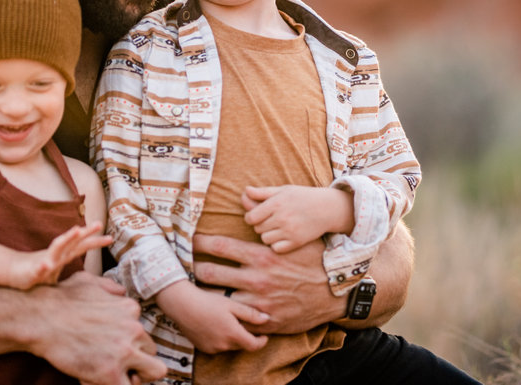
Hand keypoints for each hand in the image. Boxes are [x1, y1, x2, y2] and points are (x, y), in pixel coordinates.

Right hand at [10, 222, 111, 288]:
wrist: (13, 272)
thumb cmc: (37, 272)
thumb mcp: (58, 273)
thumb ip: (70, 270)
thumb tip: (85, 280)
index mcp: (63, 255)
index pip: (81, 246)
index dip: (95, 242)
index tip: (110, 238)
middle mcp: (56, 255)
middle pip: (72, 242)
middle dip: (85, 233)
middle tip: (98, 224)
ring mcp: (44, 261)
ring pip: (57, 248)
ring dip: (67, 239)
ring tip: (77, 231)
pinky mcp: (32, 272)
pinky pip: (38, 269)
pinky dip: (42, 267)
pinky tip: (46, 265)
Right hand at [34, 272, 165, 384]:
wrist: (41, 318)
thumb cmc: (59, 298)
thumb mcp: (89, 281)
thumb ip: (110, 288)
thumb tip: (120, 293)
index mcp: (130, 308)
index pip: (142, 329)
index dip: (128, 340)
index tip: (112, 344)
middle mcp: (134, 328)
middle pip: (151, 350)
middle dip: (137, 359)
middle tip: (116, 363)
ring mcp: (125, 351)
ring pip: (155, 371)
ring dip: (137, 375)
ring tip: (116, 374)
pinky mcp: (111, 373)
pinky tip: (101, 382)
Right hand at [155, 281, 267, 353]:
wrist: (182, 305)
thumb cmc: (208, 301)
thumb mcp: (231, 304)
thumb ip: (250, 314)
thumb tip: (267, 319)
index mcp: (233, 334)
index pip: (254, 346)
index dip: (262, 342)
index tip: (264, 335)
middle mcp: (223, 345)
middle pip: (242, 345)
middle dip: (246, 337)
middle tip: (246, 323)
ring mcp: (212, 348)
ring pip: (229, 346)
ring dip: (233, 338)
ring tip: (229, 321)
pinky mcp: (202, 348)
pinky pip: (217, 346)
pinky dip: (221, 339)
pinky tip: (216, 325)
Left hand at [191, 234, 340, 333]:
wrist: (337, 292)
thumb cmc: (314, 260)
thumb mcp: (292, 238)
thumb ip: (268, 224)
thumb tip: (246, 198)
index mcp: (260, 256)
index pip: (219, 246)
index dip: (199, 243)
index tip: (188, 241)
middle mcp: (255, 279)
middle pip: (211, 274)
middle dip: (194, 270)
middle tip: (184, 268)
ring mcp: (259, 303)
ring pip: (219, 301)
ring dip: (205, 296)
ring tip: (193, 293)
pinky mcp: (265, 321)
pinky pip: (237, 322)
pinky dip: (226, 317)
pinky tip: (218, 314)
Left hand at [242, 185, 352, 252]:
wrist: (327, 208)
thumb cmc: (302, 197)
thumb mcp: (283, 190)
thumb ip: (262, 192)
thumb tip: (244, 191)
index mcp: (276, 203)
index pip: (250, 217)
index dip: (251, 217)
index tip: (257, 216)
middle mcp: (282, 218)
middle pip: (257, 228)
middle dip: (261, 225)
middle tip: (271, 220)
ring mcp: (289, 231)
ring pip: (265, 239)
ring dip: (268, 234)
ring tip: (277, 228)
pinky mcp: (296, 242)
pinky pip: (276, 248)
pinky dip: (277, 244)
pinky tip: (283, 237)